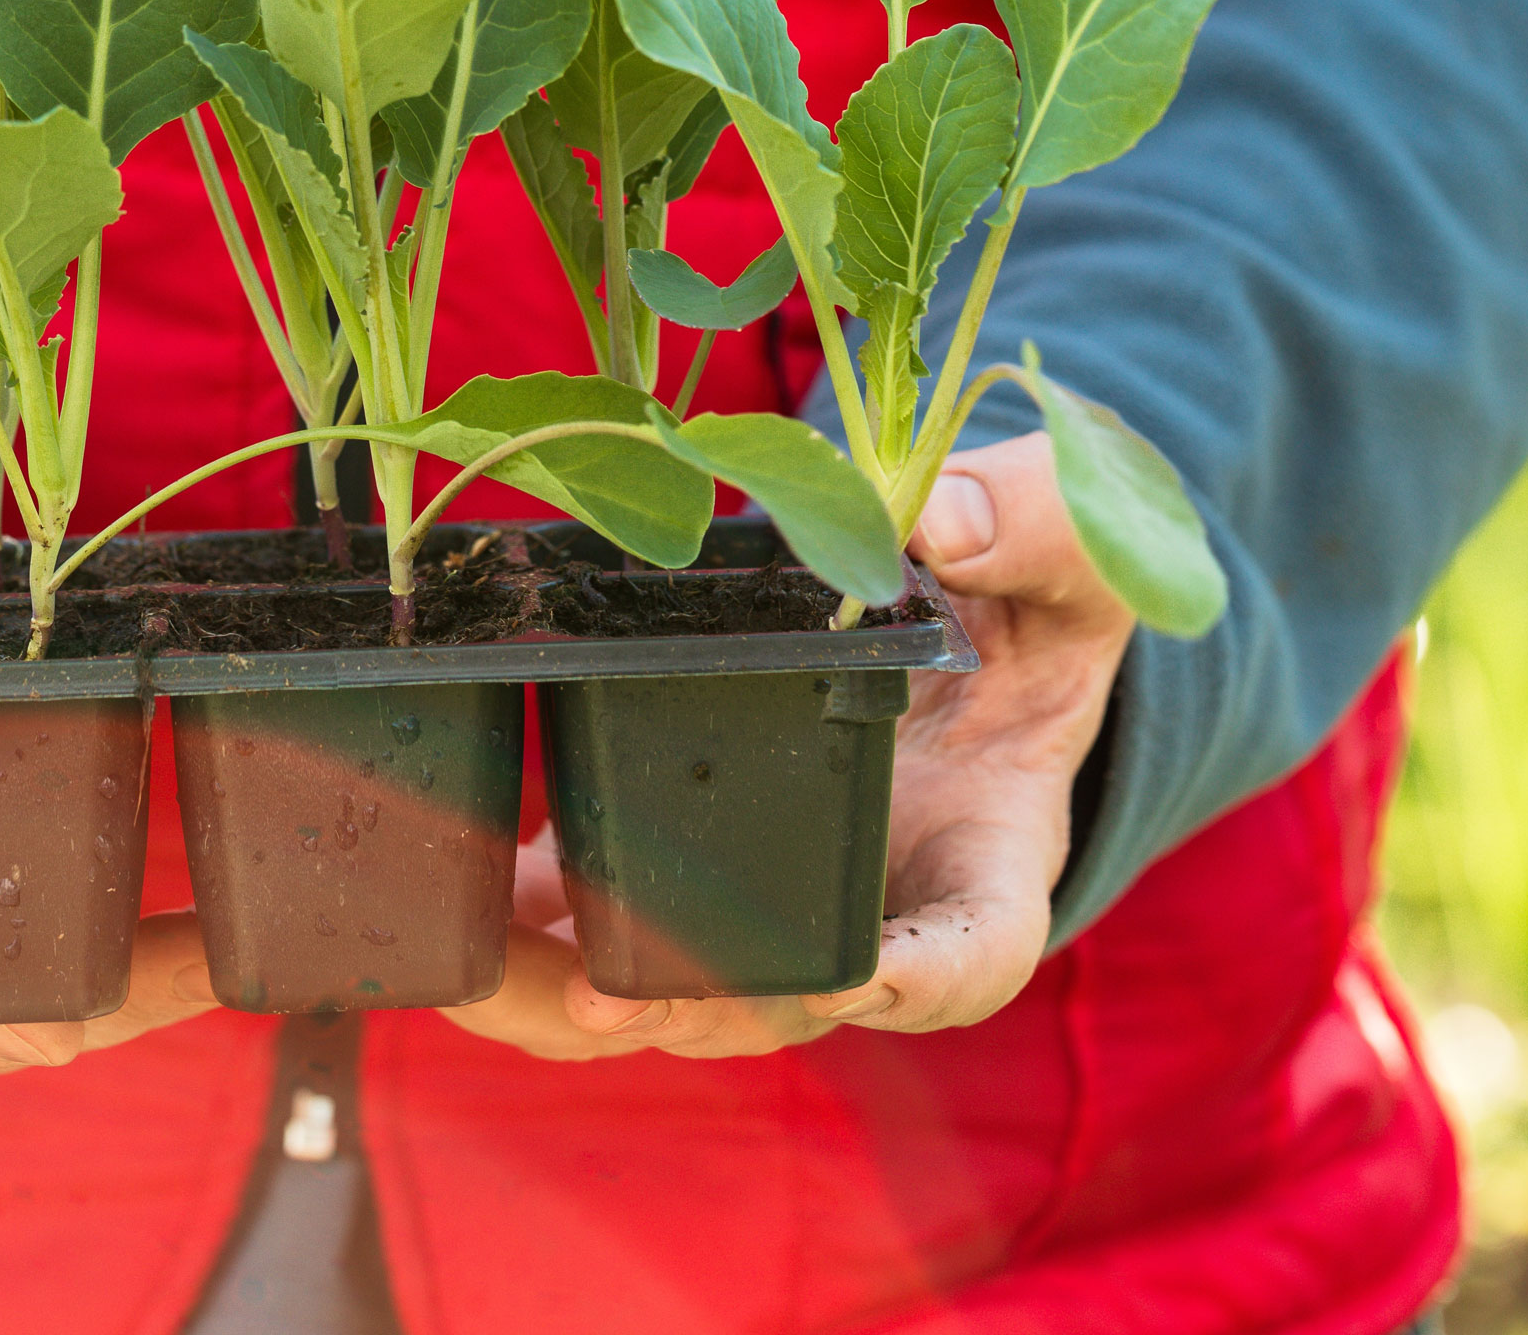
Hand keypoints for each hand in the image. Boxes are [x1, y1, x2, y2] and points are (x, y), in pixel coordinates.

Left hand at [442, 430, 1130, 1059]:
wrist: (972, 623)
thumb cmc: (1032, 600)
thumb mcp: (1063, 552)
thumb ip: (1026, 528)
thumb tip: (940, 517)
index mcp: (992, 859)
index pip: (971, 949)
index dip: (915, 978)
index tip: (857, 980)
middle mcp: (879, 918)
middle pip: (788, 1006)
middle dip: (694, 1010)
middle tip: (606, 997)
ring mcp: (778, 908)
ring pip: (678, 995)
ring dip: (583, 1000)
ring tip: (490, 973)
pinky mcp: (693, 873)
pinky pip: (613, 927)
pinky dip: (539, 928)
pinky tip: (464, 898)